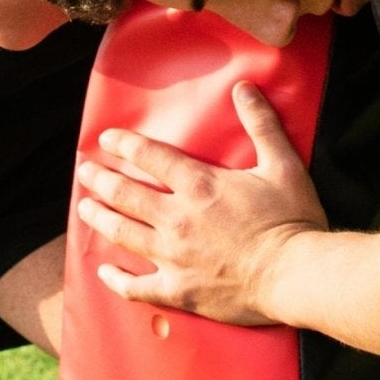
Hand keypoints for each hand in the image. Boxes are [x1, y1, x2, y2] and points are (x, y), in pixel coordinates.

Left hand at [75, 83, 328, 323]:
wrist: (295, 275)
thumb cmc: (292, 220)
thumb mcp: (283, 164)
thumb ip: (261, 124)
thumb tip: (244, 88)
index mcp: (199, 185)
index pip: (150, 157)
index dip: (124, 144)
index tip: (105, 139)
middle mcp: (177, 219)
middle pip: (125, 194)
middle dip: (100, 179)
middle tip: (85, 172)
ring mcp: (173, 257)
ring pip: (122, 233)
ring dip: (99, 218)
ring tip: (84, 209)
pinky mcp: (178, 291)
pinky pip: (135, 287)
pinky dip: (116, 278)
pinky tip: (104, 270)